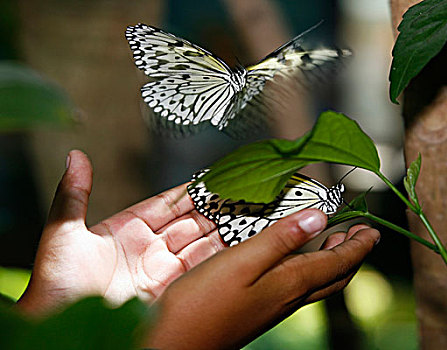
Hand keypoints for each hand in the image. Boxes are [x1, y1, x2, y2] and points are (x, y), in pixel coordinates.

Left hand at [17, 150, 223, 313]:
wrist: (63, 328)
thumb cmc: (56, 284)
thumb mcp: (63, 232)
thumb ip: (74, 194)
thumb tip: (76, 156)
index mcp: (126, 230)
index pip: (168, 205)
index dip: (191, 192)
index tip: (213, 179)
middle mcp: (148, 249)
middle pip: (190, 222)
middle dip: (214, 208)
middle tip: (242, 193)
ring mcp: (161, 270)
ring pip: (200, 243)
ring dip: (222, 229)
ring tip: (247, 213)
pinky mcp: (170, 290)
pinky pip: (199, 268)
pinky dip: (220, 255)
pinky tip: (237, 242)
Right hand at [148, 209, 379, 349]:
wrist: (175, 345)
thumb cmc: (202, 304)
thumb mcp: (242, 262)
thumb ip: (280, 239)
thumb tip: (320, 218)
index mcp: (289, 282)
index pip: (337, 263)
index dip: (358, 246)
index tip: (373, 230)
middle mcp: (288, 296)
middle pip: (333, 276)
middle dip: (351, 254)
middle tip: (361, 234)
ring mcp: (274, 306)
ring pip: (317, 283)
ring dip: (332, 261)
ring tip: (334, 241)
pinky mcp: (259, 309)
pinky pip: (299, 287)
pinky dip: (310, 268)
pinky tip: (294, 260)